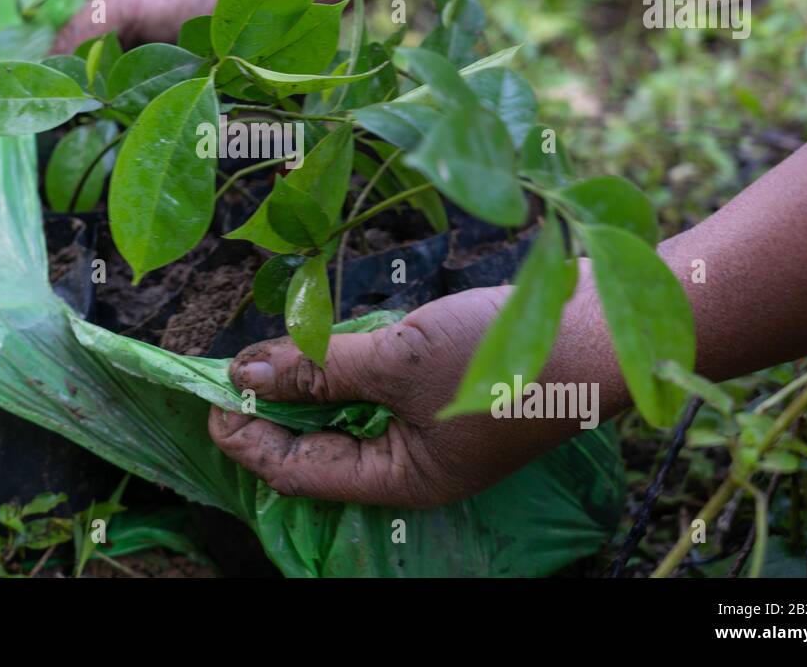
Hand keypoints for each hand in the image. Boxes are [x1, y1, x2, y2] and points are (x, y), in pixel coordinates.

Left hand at [208, 283, 620, 507]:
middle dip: (271, 409)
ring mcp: (431, 427)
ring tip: (264, 351)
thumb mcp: (398, 361)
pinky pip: (377, 387)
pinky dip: (345, 364)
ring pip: (347, 412)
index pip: (299, 471)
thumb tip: (243, 375)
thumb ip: (319, 369)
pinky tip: (323, 339)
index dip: (247, 438)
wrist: (599, 326)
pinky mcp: (444, 389)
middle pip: (320, 446)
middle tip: (226, 368)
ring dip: (307, 381)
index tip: (206, 396)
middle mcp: (412, 463)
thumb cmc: (501, 357)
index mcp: (401, 480)